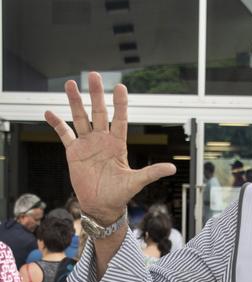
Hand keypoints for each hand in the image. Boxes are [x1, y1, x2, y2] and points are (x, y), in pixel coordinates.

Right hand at [45, 72, 175, 224]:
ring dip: (75, 102)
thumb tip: (172, 168)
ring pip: (80, 118)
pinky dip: (56, 124)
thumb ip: (152, 172)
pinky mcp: (74, 152)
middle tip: (94, 75)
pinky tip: (49, 112)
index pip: (120, 119)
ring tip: (70, 84)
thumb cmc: (120, 194)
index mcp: (118, 144)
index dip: (120, 104)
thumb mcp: (136, 182)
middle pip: (99, 112)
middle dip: (96, 94)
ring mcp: (87, 144)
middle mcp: (102, 140)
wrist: (101, 206)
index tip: (120, 87)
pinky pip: (64, 134)